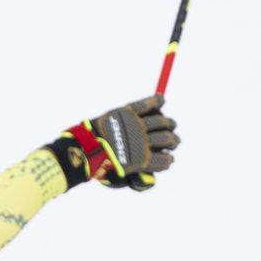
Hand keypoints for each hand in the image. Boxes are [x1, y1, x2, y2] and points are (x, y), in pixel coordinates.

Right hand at [54, 95, 178, 188]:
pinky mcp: (143, 161)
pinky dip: (167, 160)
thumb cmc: (92, 137)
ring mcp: (142, 144)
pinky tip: (168, 160)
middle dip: (169, 124)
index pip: (151, 102)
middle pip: (163, 122)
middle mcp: (138, 127)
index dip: (159, 100)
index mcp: (129, 113)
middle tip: (171, 127)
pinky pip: (163, 160)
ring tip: (174, 142)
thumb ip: (122, 119)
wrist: (86, 153)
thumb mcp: (108, 120)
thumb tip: (139, 115)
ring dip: (173, 140)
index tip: (162, 99)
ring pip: (167, 139)